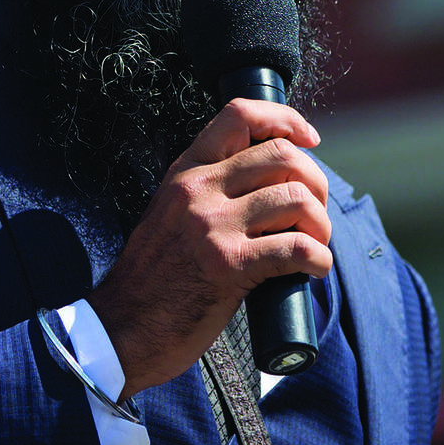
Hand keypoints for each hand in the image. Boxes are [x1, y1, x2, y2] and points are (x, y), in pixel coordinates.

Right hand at [88, 98, 332, 395]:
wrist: (122, 329)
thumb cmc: (153, 280)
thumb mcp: (170, 214)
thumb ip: (209, 193)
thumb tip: (271, 184)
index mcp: (186, 172)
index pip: (240, 115)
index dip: (286, 119)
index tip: (309, 139)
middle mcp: (198, 190)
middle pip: (283, 157)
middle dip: (316, 183)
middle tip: (315, 213)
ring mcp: (212, 226)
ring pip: (296, 199)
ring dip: (320, 224)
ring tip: (316, 244)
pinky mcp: (229, 266)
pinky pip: (297, 248)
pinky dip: (319, 259)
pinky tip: (314, 270)